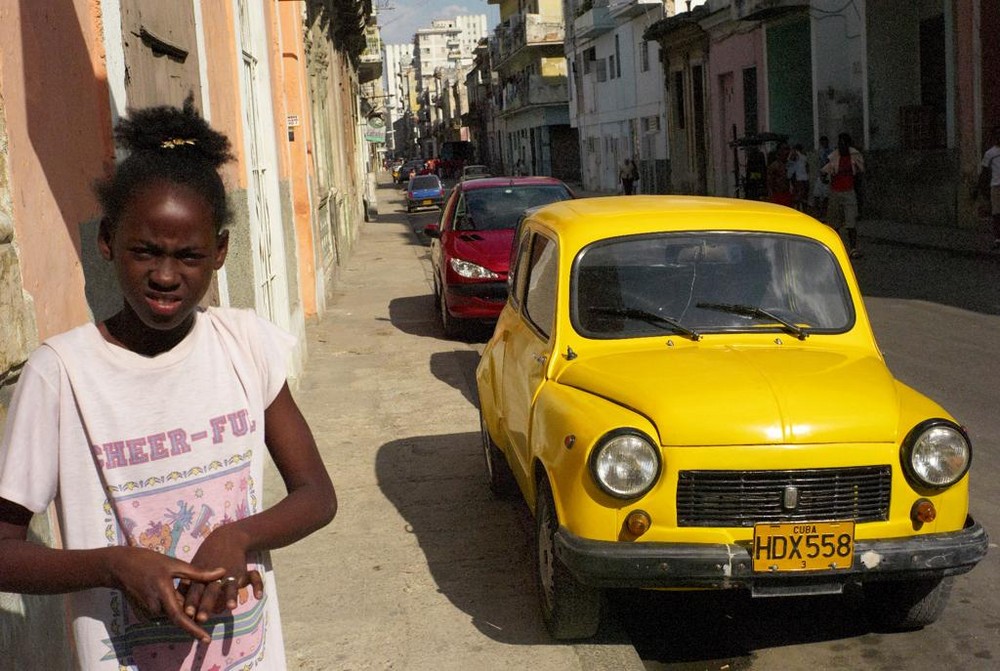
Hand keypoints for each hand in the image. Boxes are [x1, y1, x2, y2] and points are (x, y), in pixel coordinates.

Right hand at [107, 546, 224, 642]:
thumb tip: (222, 572)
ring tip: (174, 588)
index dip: (194, 629)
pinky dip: (169, 605)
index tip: (206, 639)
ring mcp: (147, 612)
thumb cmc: (149, 561)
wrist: (119, 567)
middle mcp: (154, 607)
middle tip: (198, 602)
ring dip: (179, 606)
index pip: (180, 617)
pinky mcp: (143, 613)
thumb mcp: (175, 564)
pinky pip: (162, 612)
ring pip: (171, 613)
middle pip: (178, 614)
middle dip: (190, 611)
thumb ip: (199, 573)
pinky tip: (165, 590)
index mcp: (163, 593)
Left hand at [180, 524, 263, 622]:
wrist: (227, 538)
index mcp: (201, 576)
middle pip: (210, 591)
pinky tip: (258, 597)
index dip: (191, 602)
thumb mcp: (194, 569)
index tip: (187, 613)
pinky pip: (253, 578)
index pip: (194, 590)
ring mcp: (231, 574)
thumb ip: (188, 588)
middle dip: (206, 605)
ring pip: (231, 586)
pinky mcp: (243, 572)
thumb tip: (179, 609)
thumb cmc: (207, 559)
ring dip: (230, 596)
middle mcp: (215, 576)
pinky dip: (258, 586)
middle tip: (202, 618)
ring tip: (230, 607)